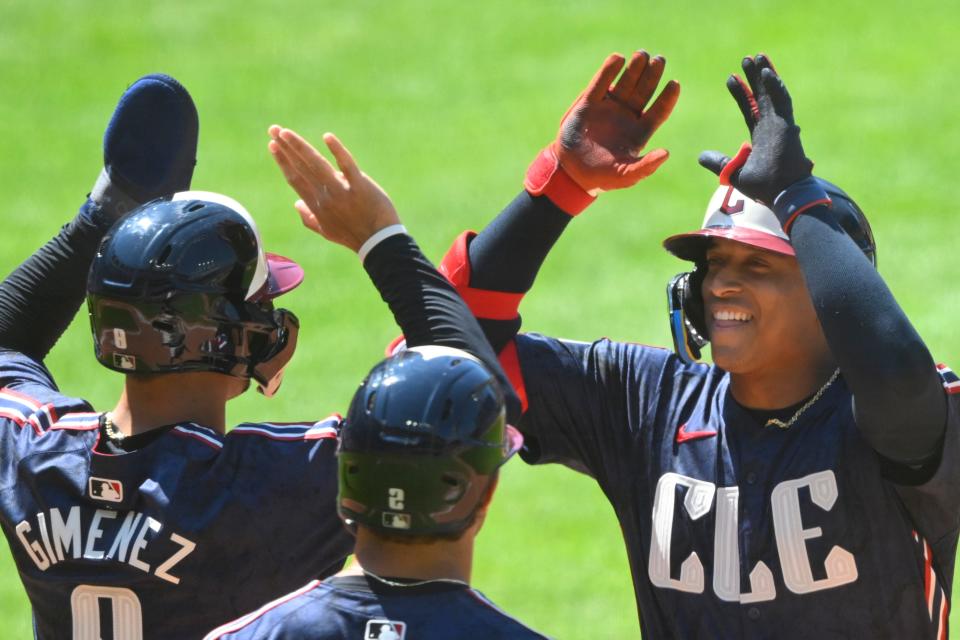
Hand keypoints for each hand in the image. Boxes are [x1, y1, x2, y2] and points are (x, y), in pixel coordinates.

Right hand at [268, 126, 400, 252]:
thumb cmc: (353, 236)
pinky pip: (347, 166)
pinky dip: (337, 151)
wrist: (378, 243)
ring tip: (286, 132)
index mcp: (316, 205)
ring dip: (300, 146)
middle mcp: (325, 196)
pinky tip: (327, 137)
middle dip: (286, 148)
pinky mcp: (361, 186)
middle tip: (273, 129)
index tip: (273, 145)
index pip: (295, 179)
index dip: (283, 161)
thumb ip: (309, 218)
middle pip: (301, 167)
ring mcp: (342, 191)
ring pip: (317, 164)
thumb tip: (296, 203)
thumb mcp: (326, 231)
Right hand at [555, 50, 679, 192]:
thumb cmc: (602, 177)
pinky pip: (600, 84)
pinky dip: (608, 71)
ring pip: (625, 83)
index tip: (674, 83)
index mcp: (639, 131)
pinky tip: (617, 59)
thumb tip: (666, 153)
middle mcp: (627, 116)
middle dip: (651, 76)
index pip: (658, 111)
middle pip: (644, 92)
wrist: (571, 173)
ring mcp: (609, 108)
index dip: (667, 98)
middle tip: (658, 60)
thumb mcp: (626, 175)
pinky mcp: (589, 104)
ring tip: (641, 56)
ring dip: (634, 69)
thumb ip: (645, 166)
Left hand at [699, 55, 812, 204]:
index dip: (741, 93)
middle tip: (747, 58)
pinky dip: (774, 86)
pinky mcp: (787, 126)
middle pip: (762, 96)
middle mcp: (772, 127)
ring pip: (772, 94)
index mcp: (762, 136)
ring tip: (757, 57)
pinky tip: (765, 72)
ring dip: (764, 75)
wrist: (781, 195)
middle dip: (753, 78)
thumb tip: (701, 156)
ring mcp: (781, 125)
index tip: (731, 78)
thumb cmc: (763, 187)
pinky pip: (781, 102)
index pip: (750, 108)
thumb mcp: (734, 173)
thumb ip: (719, 162)